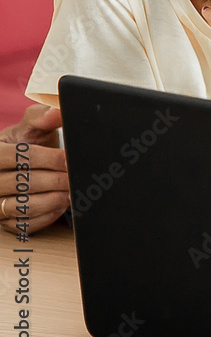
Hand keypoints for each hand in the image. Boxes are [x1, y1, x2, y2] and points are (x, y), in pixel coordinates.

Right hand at [0, 105, 69, 234]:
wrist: (19, 166)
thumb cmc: (25, 145)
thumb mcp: (31, 127)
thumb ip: (42, 117)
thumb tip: (57, 112)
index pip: (21, 157)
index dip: (49, 158)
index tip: (70, 158)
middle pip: (26, 183)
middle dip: (57, 179)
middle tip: (77, 177)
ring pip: (25, 206)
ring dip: (54, 199)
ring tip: (73, 191)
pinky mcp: (6, 222)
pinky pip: (26, 224)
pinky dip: (47, 216)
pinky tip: (62, 206)